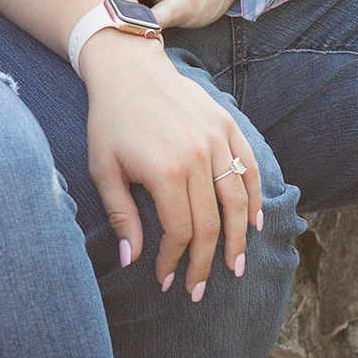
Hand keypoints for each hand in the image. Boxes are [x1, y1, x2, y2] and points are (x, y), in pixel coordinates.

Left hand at [80, 29, 262, 299]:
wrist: (129, 68)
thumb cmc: (110, 121)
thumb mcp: (103, 169)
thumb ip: (121, 215)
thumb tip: (131, 260)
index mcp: (164, 171)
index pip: (179, 231)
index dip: (174, 261)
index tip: (165, 280)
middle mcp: (197, 157)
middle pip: (211, 224)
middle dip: (205, 263)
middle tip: (199, 290)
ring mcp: (217, 140)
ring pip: (237, 201)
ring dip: (238, 240)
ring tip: (234, 268)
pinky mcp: (227, 126)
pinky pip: (249, 169)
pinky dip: (254, 198)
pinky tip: (253, 223)